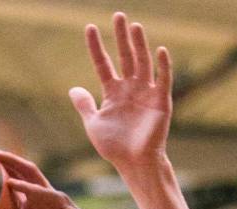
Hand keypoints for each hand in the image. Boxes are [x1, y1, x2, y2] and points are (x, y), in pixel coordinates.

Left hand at [69, 12, 171, 171]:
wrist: (135, 165)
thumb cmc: (115, 148)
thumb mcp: (94, 125)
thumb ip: (85, 106)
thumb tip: (73, 89)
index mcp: (113, 93)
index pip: (103, 64)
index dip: (96, 47)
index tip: (90, 28)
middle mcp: (130, 89)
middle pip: (125, 57)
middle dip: (121, 37)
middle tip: (118, 15)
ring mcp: (146, 94)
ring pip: (142, 64)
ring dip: (139, 45)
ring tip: (134, 26)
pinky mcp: (161, 102)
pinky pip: (163, 80)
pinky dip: (163, 66)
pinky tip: (160, 50)